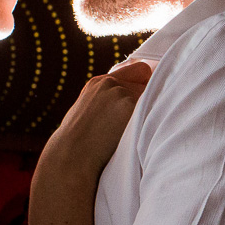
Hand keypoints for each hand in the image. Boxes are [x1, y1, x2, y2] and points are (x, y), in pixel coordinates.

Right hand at [41, 62, 152, 181]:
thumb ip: (106, 98)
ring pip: (152, 94)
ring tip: (131, 130)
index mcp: (99, 82)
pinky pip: (153, 108)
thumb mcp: (88, 110)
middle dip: (146, 95)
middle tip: (138, 117)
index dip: (143, 83)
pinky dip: (149, 119)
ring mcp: (120, 92)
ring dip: (148, 109)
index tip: (142, 97)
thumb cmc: (79, 142)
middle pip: (147, 80)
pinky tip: (137, 132)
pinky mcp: (130, 104)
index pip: (138, 69)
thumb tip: (129, 98)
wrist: (72, 155)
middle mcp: (110, 82)